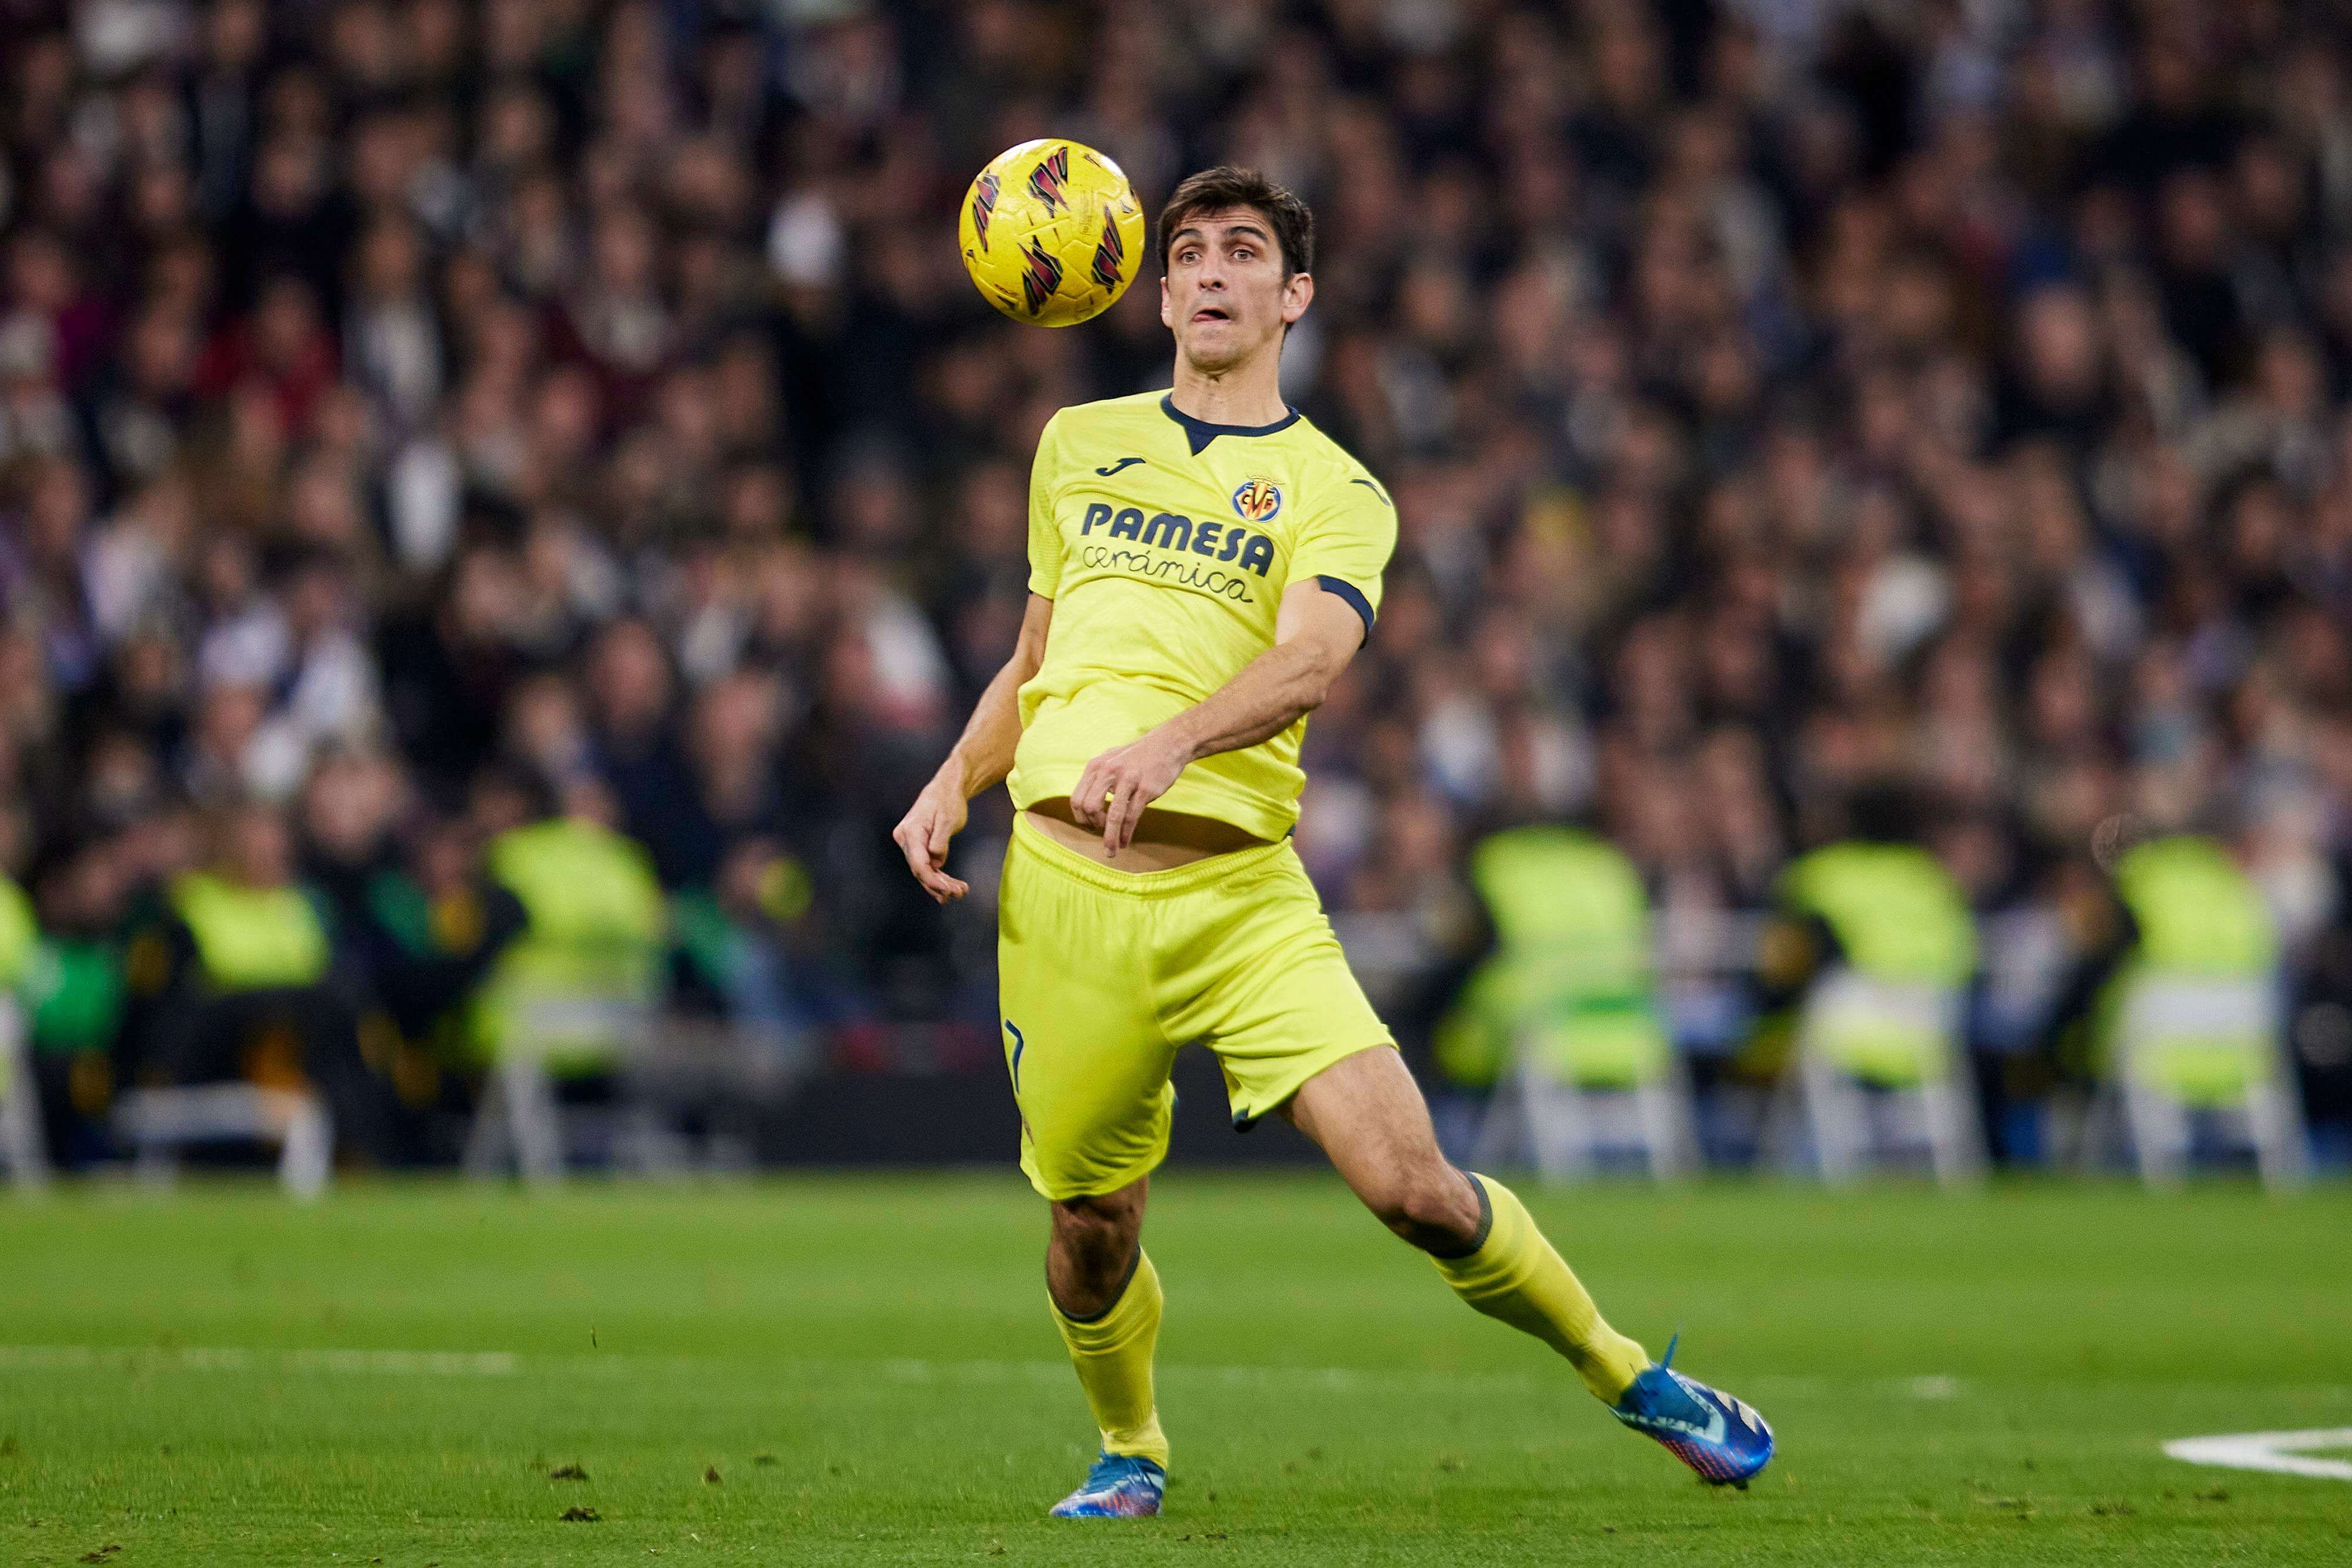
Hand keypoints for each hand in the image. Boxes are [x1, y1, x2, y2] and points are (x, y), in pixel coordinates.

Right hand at [892, 770, 970, 902]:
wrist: (945, 789)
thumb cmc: (948, 801)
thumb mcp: (948, 820)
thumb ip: (941, 841)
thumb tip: (936, 863)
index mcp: (910, 831)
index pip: (918, 864)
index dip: (933, 881)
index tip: (949, 890)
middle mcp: (905, 838)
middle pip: (920, 870)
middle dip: (939, 885)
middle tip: (960, 893)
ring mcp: (910, 843)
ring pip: (923, 870)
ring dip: (940, 884)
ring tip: (959, 892)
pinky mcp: (918, 845)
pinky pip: (926, 864)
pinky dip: (938, 876)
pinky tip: (948, 888)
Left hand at [1070, 728, 1191, 853]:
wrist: (1168, 744)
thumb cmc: (1138, 756)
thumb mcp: (1111, 760)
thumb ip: (1097, 779)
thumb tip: (1085, 804)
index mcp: (1096, 766)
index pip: (1077, 799)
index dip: (1081, 818)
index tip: (1090, 827)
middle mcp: (1108, 771)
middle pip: (1089, 807)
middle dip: (1092, 826)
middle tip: (1101, 834)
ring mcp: (1128, 780)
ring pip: (1113, 816)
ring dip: (1110, 838)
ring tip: (1111, 852)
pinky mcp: (1146, 789)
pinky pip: (1131, 817)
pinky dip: (1126, 833)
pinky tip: (1125, 842)